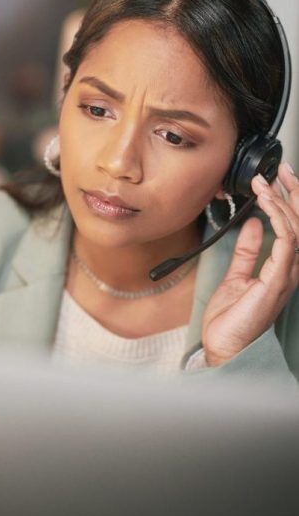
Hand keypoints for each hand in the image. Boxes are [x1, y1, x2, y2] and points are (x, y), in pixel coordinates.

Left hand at [202, 162, 298, 366]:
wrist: (224, 346)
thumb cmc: (231, 319)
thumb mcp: (237, 276)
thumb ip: (247, 251)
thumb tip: (254, 225)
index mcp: (282, 267)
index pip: (293, 227)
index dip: (289, 201)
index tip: (277, 179)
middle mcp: (289, 269)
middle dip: (294, 193)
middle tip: (283, 169)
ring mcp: (286, 276)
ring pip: (295, 229)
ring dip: (282, 202)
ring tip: (266, 183)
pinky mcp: (277, 281)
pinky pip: (286, 244)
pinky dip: (278, 221)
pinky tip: (267, 206)